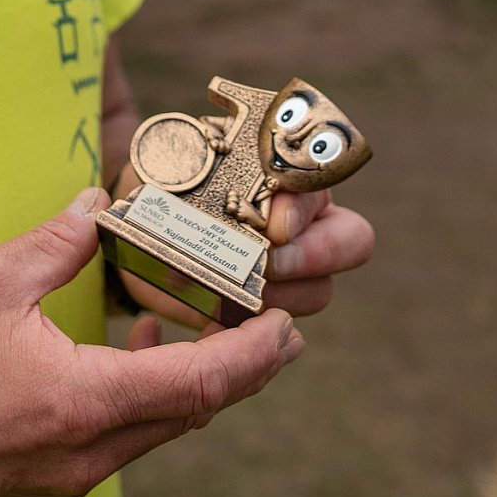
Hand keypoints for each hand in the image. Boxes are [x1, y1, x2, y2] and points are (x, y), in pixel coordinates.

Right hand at [0, 189, 303, 496]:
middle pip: (192, 413)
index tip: (288, 328)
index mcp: (83, 401)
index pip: (199, 384)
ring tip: (215, 331)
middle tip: (273, 326)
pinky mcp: (47, 478)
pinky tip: (135, 352)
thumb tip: (99, 204)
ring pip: (160, 429)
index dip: (253, 356)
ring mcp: (68, 474)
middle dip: (241, 370)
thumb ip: (57, 240)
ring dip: (195, 383)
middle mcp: (88, 452)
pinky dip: (150, 398)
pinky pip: (123, 438)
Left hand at [116, 167, 373, 329]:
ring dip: (284, 297)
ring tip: (238, 297)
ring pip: (321, 289)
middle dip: (316, 255)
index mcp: (289, 172)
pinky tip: (215, 325)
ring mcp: (295, 268)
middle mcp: (305, 219)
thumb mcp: (170, 162)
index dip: (304, 205)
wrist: (145, 223)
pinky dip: (253, 334)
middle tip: (269, 265)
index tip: (273, 224)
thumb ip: (177, 168)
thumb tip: (156, 179)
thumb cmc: (165, 180)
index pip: (320, 183)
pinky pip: (282, 330)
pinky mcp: (270, 311)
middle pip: (352, 239)